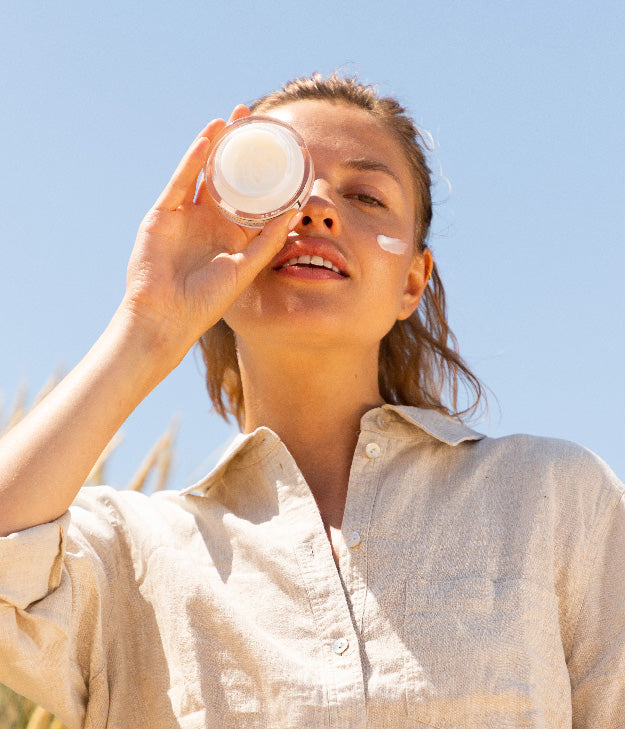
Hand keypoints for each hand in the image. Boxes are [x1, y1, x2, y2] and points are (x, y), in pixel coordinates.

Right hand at [123, 105, 299, 362]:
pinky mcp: (163, 215)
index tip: (279, 147)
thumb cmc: (207, 301)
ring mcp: (185, 216)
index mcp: (231, 234)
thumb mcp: (244, 267)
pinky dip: (192, 162)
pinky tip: (206, 141)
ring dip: (215, 145)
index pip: (250, 195)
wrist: (167, 317)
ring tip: (229, 119)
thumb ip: (268, 241)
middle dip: (238, 148)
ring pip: (202, 172)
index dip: (263, 172)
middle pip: (226, 176)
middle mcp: (209, 220)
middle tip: (251, 118)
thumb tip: (295, 211)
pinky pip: (180, 182)